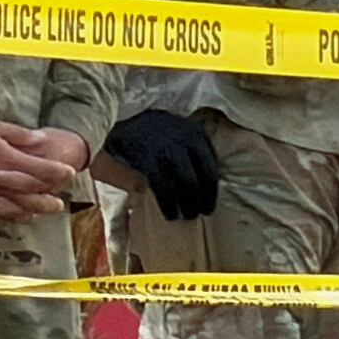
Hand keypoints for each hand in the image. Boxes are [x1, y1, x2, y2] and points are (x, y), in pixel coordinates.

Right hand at [0, 117, 88, 220]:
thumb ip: (19, 135)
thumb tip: (41, 140)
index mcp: (5, 160)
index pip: (38, 170)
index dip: (55, 172)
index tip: (70, 172)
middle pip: (27, 194)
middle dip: (45, 200)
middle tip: (60, 205)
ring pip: (9, 206)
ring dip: (26, 211)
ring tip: (39, 214)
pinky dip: (2, 215)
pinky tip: (9, 216)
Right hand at [103, 108, 223, 220]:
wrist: (125, 122)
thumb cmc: (156, 132)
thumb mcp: (180, 133)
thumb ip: (194, 151)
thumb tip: (208, 181)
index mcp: (196, 135)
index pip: (211, 167)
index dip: (212, 190)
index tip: (210, 205)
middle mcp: (184, 141)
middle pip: (199, 177)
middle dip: (201, 200)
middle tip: (199, 213)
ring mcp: (166, 149)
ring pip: (184, 183)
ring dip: (187, 204)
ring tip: (187, 217)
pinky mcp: (148, 159)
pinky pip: (162, 186)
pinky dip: (168, 203)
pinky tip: (170, 214)